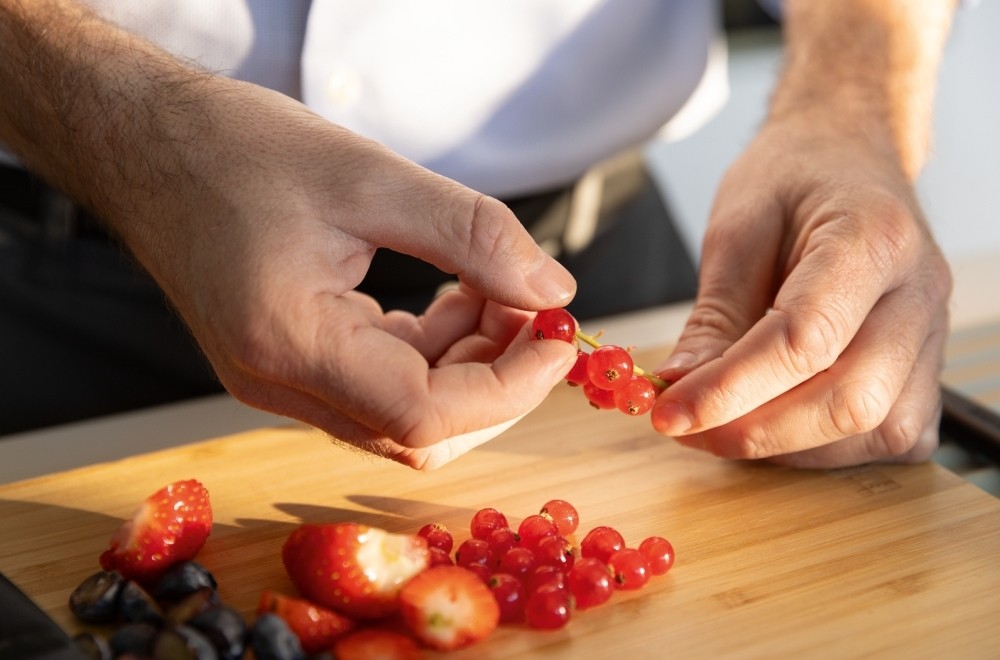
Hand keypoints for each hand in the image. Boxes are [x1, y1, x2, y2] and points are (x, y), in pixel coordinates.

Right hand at [110, 80, 577, 469]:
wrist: (144, 144)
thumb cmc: (234, 148)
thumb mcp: (369, 176)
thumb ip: (472, 236)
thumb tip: (553, 292)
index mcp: (289, 342)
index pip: (424, 416)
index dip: (510, 388)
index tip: (560, 338)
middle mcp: (277, 382)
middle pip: (419, 431)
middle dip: (496, 379)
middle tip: (536, 310)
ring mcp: (276, 381)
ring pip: (403, 412)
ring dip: (468, 363)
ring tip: (495, 288)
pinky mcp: (285, 364)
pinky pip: (377, 385)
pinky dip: (431, 352)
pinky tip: (452, 297)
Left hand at [650, 118, 951, 467]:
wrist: (850, 154)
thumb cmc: (795, 178)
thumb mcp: (736, 225)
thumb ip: (715, 312)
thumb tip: (681, 385)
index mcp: (872, 238)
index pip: (804, 339)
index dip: (730, 390)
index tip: (670, 413)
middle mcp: (918, 292)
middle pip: (852, 399)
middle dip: (757, 430)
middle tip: (688, 429)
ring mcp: (933, 334)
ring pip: (878, 428)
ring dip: (790, 445)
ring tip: (723, 424)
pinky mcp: (927, 365)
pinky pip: (895, 434)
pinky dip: (832, 448)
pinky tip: (780, 425)